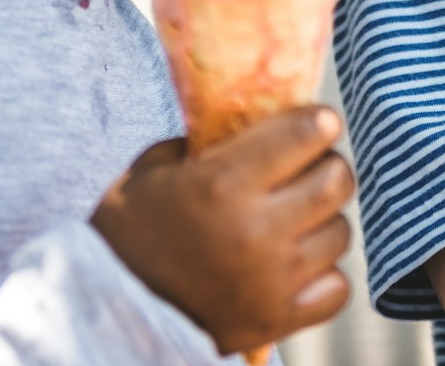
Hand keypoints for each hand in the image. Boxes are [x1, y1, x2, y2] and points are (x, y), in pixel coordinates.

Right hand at [92, 105, 355, 355]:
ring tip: (298, 221)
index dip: (318, 122)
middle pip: (337, 181)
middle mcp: (257, 230)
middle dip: (328, 167)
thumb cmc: (126, 231)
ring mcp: (272, 280)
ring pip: (340, 232)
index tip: (317, 123)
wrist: (103, 311)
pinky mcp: (276, 320)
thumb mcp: (156, 169)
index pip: (308, 133)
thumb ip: (212, 144)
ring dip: (325, 221)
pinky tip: (298, 266)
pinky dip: (325, 274)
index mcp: (225, 183)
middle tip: (310, 169)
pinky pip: (337, 288)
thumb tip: (262, 124)